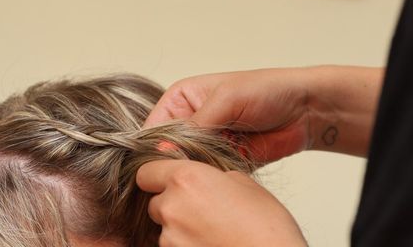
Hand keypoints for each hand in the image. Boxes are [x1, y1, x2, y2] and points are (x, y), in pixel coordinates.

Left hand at [137, 159, 306, 246]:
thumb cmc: (266, 226)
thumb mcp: (243, 183)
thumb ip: (212, 176)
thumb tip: (204, 179)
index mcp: (186, 179)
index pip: (146, 172)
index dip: (157, 176)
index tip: (168, 181)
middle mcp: (172, 207)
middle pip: (155, 203)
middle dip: (172, 205)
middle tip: (201, 210)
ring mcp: (171, 239)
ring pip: (164, 229)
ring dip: (180, 229)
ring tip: (212, 231)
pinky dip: (186, 245)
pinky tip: (210, 244)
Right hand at [145, 66, 382, 159]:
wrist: (305, 110)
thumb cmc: (266, 90)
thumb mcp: (226, 99)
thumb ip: (195, 124)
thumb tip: (166, 150)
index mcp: (181, 99)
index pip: (154, 127)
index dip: (155, 145)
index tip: (165, 159)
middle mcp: (190, 122)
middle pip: (167, 151)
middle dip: (179, 161)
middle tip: (196, 163)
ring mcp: (206, 144)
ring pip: (188, 167)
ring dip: (199, 170)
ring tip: (218, 162)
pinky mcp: (223, 162)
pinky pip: (209, 178)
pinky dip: (215, 179)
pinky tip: (226, 172)